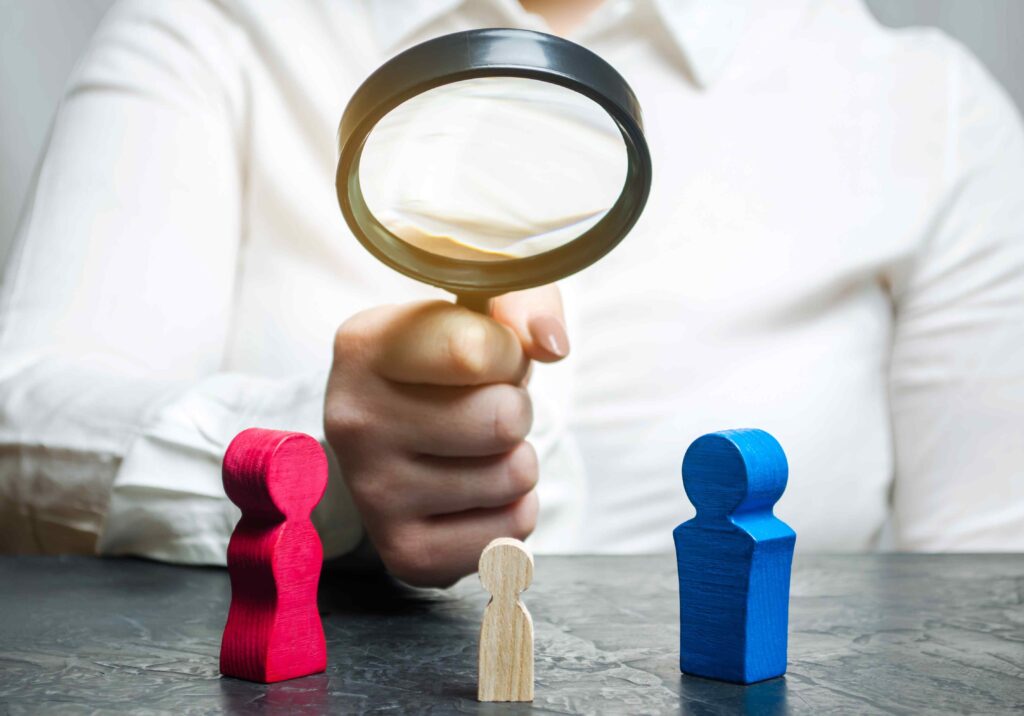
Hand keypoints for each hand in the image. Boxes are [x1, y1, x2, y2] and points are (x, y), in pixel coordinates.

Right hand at [324, 286, 568, 586]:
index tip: (487, 355)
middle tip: (482, 406)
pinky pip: (513, 532)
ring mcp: (374, 493)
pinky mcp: (406, 552)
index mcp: (364, 346)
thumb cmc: (443, 364)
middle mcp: (354, 421)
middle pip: (504, 419)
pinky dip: (513, 510)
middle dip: (516, 408)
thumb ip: (521, 300)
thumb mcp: (472, 311)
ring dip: (517, 458)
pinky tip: (476, 492)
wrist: (388, 437)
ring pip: (515, 475)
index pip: (479, 350)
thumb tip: (553, 343)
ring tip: (476, 448)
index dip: (510, 352)